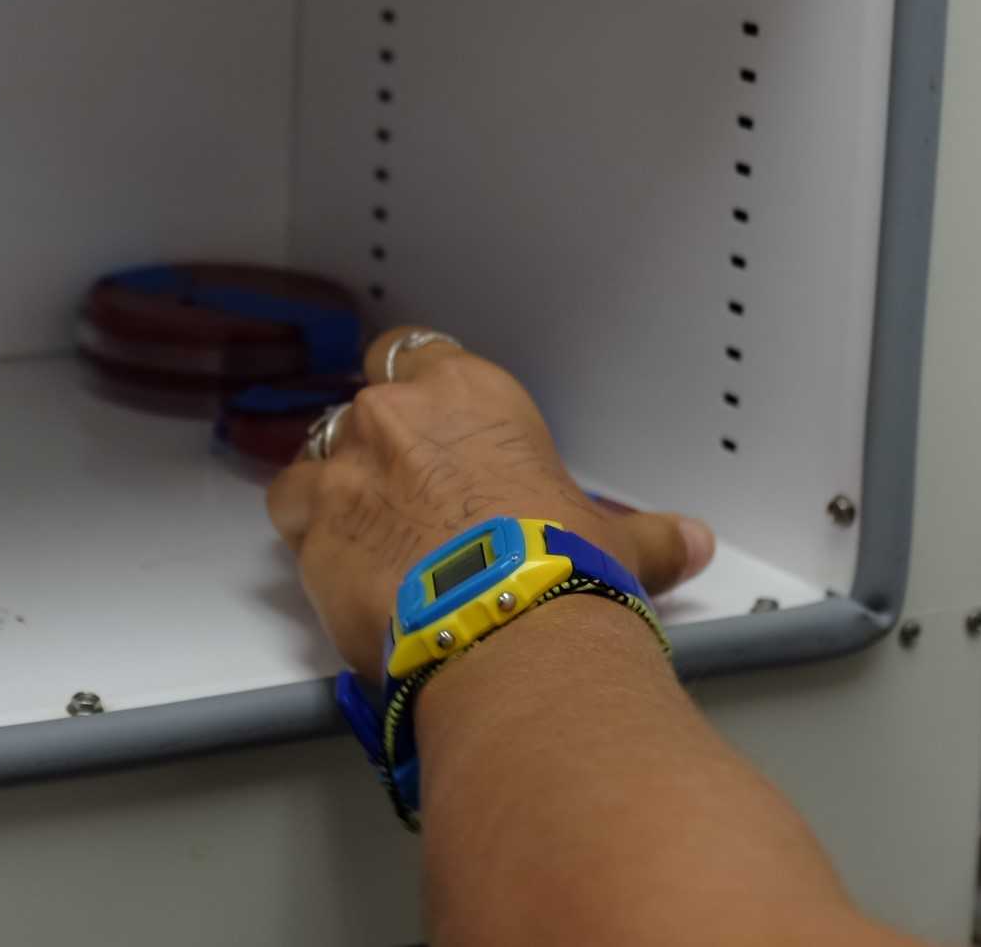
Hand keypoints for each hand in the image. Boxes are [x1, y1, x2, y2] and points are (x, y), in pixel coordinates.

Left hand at [264, 325, 714, 680]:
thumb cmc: (559, 571)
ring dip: (334, 490)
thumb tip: (690, 541)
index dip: (417, 391)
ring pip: (316, 457)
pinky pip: (290, 516)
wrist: (508, 629)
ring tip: (371, 540)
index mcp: (470, 394)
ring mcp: (346, 467)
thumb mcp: (615, 544)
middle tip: (412, 504)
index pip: (417, 352)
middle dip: (380, 451)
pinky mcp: (311, 527)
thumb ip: (647, 536)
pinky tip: (336, 569)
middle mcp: (398, 415)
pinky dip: (306, 537)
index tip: (427, 426)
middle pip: (366, 409)